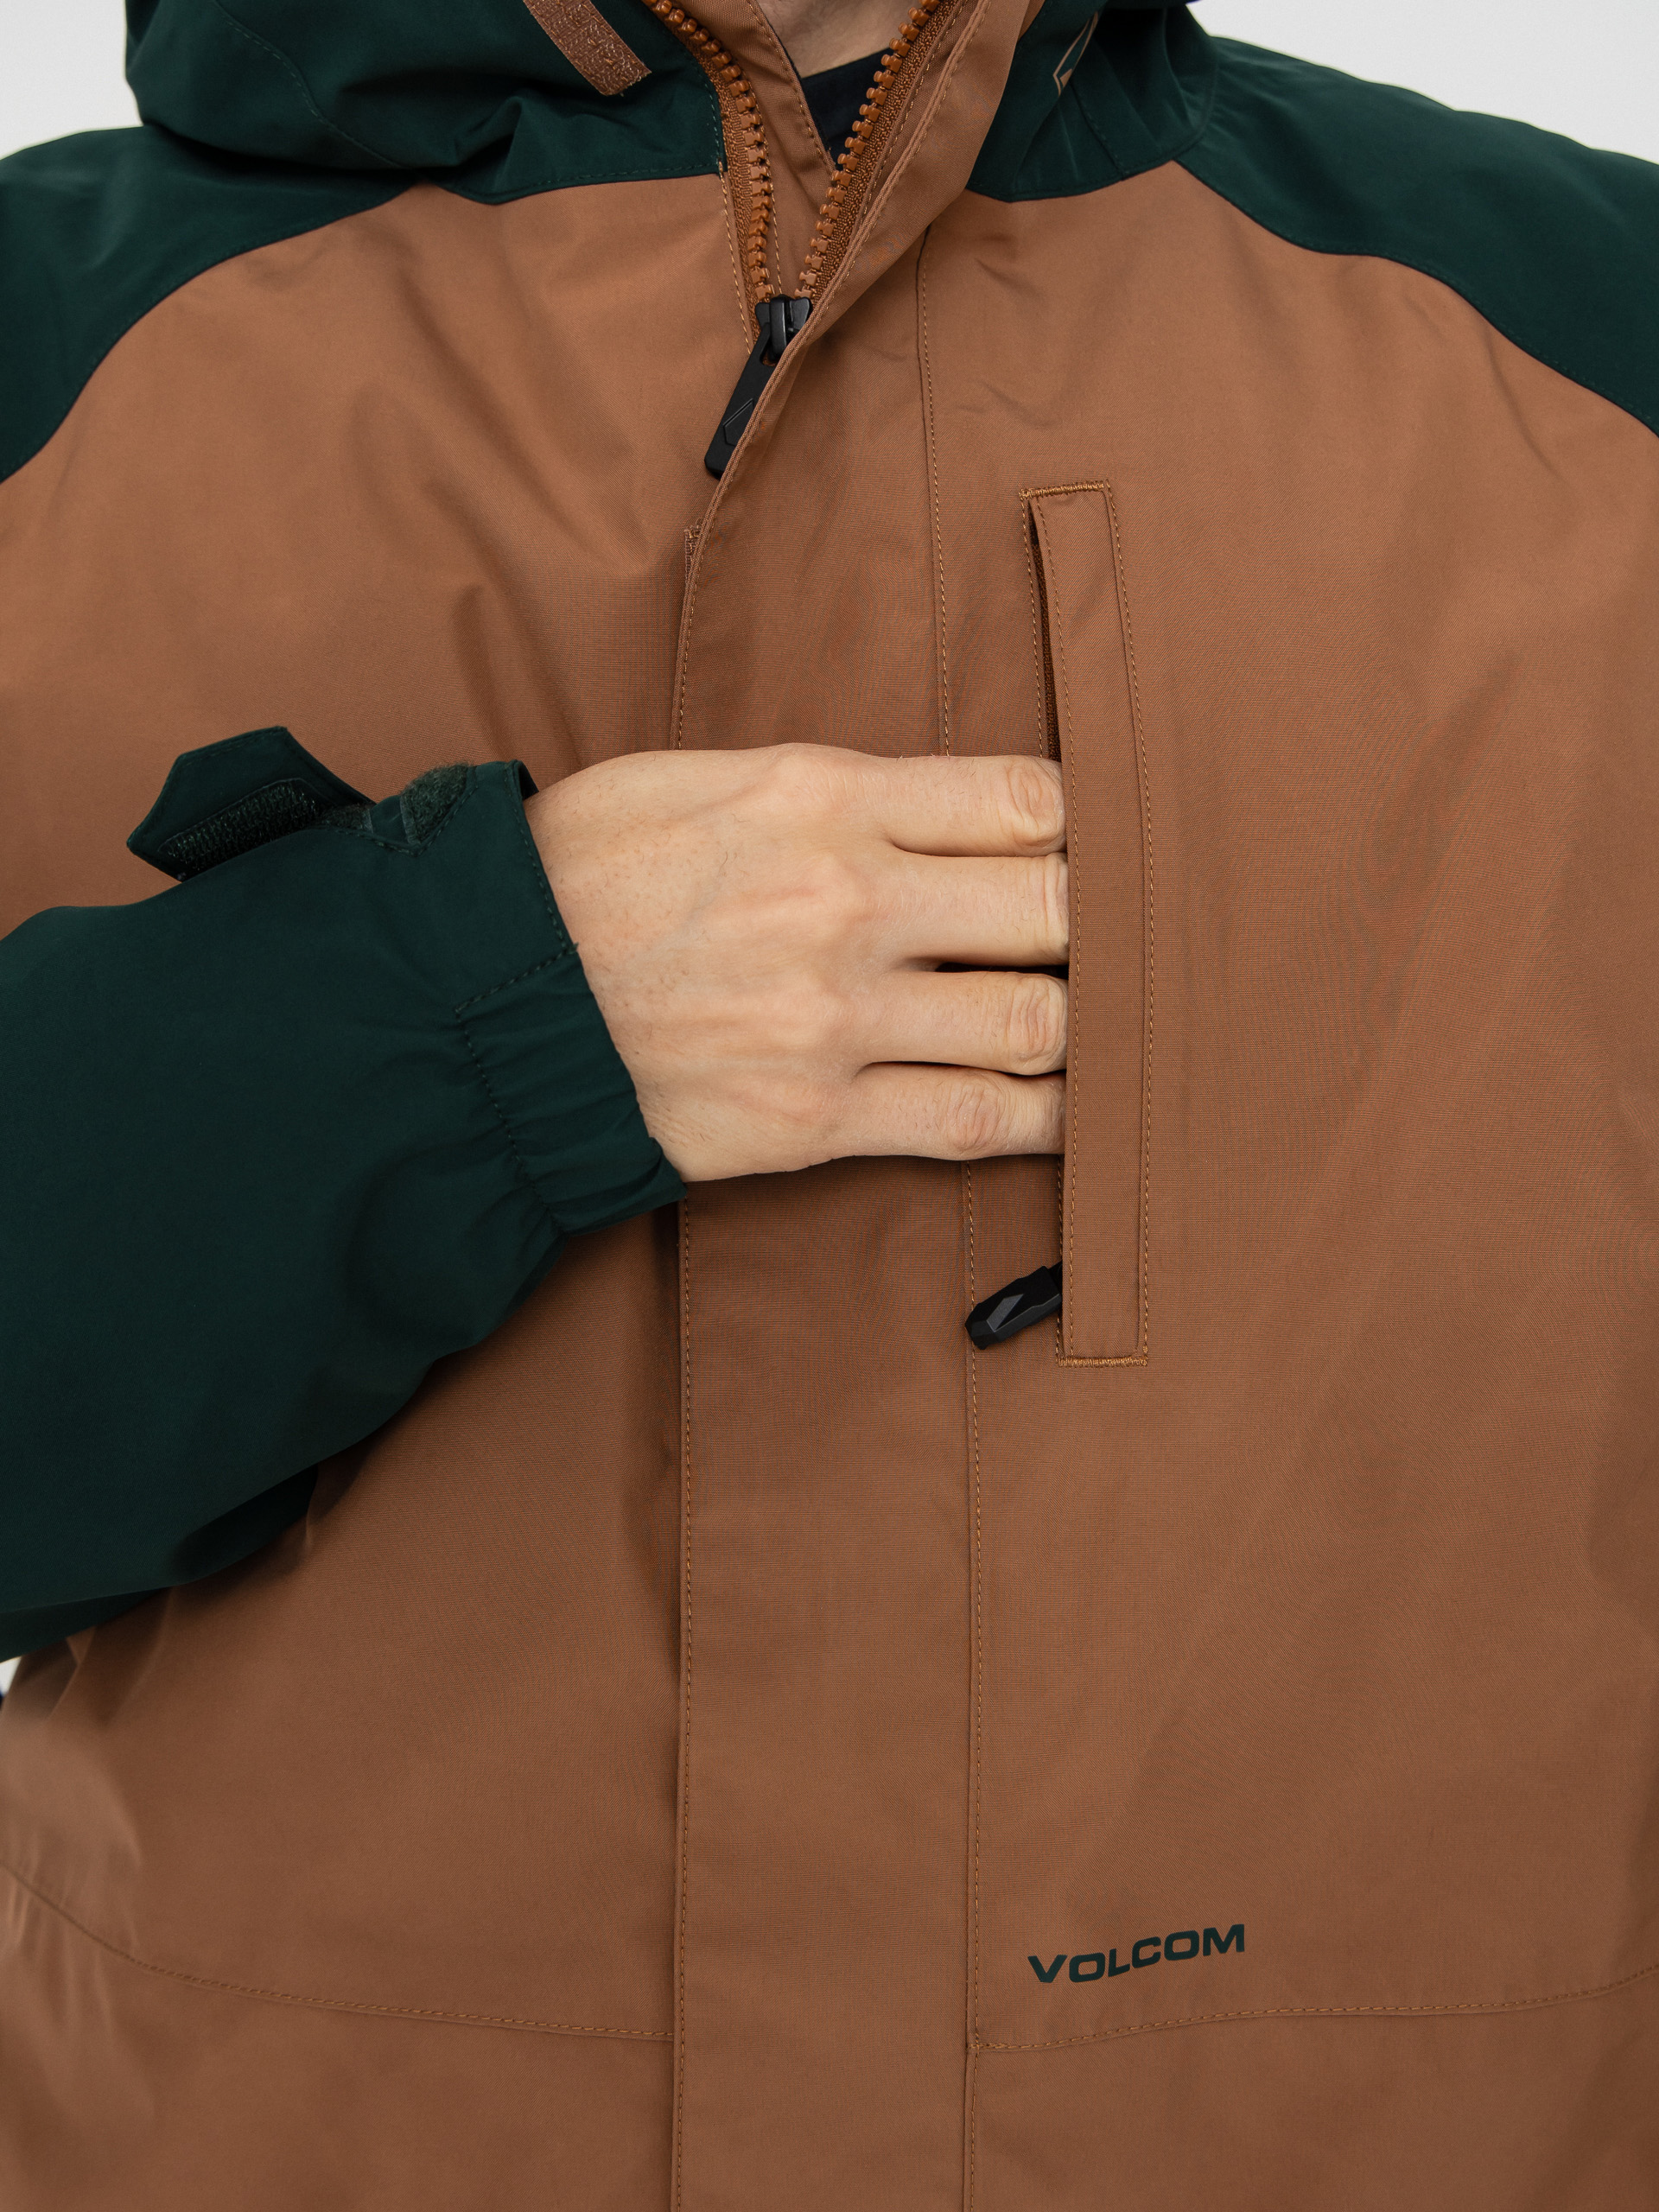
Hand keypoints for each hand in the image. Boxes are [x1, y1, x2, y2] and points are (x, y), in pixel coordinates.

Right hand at [526, 745, 1066, 1181]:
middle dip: (1102, 925)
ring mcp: (834, 1018)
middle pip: (1057, 909)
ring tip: (1094, 1022)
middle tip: (1110, 939)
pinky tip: (1067, 1109)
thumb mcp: (702, 779)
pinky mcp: (815, 1118)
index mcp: (821, 797)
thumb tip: (945, 813)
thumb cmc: (584, 875)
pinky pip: (978, 1122)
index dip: (1088, 824)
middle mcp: (845, 902)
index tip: (1090, 848)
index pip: (1026, 798)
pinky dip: (1046, 1119)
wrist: (483, 1007)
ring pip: (1038, 1023)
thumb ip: (835, 790)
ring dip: (1084, 1025)